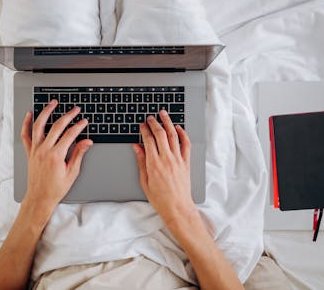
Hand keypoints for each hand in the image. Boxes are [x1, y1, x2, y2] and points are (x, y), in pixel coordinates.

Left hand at [20, 99, 92, 214]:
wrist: (39, 198)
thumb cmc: (55, 188)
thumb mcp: (72, 173)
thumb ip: (78, 154)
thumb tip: (87, 142)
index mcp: (56, 156)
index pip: (70, 135)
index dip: (79, 126)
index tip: (84, 121)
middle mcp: (44, 150)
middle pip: (57, 126)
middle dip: (68, 116)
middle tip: (75, 109)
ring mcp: (35, 150)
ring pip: (39, 125)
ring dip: (46, 112)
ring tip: (53, 103)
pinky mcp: (29, 152)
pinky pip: (26, 135)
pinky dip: (26, 123)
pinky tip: (30, 114)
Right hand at [132, 110, 196, 225]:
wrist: (177, 208)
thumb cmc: (160, 198)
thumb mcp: (144, 181)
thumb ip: (141, 161)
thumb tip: (137, 147)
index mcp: (154, 164)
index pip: (148, 140)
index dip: (144, 130)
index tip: (142, 125)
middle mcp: (167, 159)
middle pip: (161, 134)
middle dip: (154, 123)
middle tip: (151, 117)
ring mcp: (178, 160)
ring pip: (174, 135)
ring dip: (168, 123)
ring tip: (164, 114)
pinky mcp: (186, 162)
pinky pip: (186, 144)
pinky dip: (183, 134)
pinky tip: (178, 128)